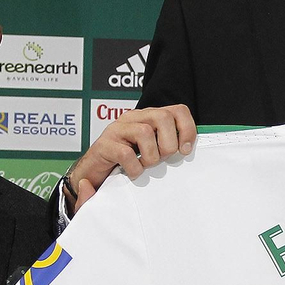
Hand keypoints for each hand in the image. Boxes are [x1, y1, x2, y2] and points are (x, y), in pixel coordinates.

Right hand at [68, 105, 195, 210]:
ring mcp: (117, 129)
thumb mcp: (152, 150)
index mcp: (148, 117)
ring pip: (145, 132)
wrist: (94, 173)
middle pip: (163, 117)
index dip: (187, 130)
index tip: (185, 150)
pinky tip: (133, 172)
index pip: (177, 111)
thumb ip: (168, 144)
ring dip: (151, 156)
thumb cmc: (126, 162)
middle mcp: (134, 118)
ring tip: (145, 166)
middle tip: (161, 159)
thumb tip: (190, 149)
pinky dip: (134, 167)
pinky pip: (126, 153)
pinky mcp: (104, 144)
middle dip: (168, 144)